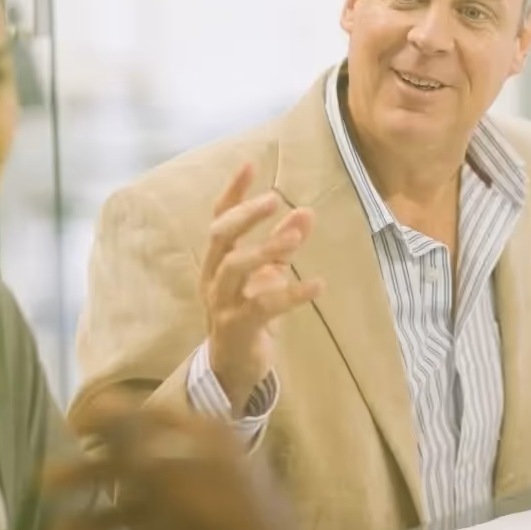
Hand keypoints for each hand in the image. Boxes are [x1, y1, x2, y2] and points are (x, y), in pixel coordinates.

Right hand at [50, 393, 308, 529]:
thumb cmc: (214, 512)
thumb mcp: (166, 472)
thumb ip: (131, 437)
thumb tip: (102, 399)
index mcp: (204, 434)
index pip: (149, 414)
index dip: (109, 418)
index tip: (73, 425)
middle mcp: (208, 461)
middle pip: (141, 464)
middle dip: (92, 475)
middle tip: (46, 482)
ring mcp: (212, 501)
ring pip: (148, 505)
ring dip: (103, 518)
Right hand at [203, 162, 322, 414]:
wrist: (235, 366)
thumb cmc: (249, 311)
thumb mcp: (266, 273)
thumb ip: (283, 242)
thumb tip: (306, 211)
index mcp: (216, 259)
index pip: (220, 218)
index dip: (233, 191)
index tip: (249, 163)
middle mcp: (213, 276)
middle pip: (220, 236)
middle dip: (245, 215)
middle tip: (273, 199)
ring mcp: (222, 302)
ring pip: (236, 267)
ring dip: (266, 248)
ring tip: (295, 236)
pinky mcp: (239, 326)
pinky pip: (264, 306)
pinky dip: (292, 293)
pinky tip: (317, 285)